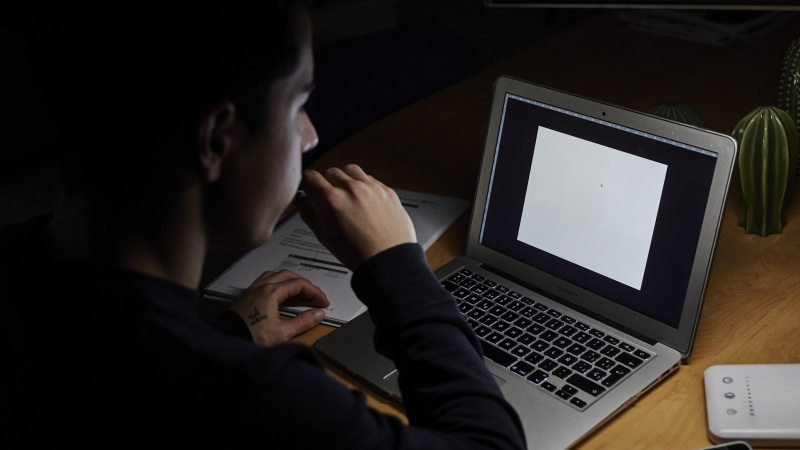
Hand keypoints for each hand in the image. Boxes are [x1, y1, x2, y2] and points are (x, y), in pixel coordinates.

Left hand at [229, 270, 329, 345]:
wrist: (227, 342)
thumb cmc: (251, 338)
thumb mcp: (282, 333)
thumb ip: (303, 322)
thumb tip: (319, 313)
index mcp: (271, 292)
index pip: (299, 284)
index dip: (315, 292)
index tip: (324, 303)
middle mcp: (261, 286)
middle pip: (289, 276)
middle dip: (305, 285)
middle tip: (315, 297)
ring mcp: (252, 289)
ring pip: (276, 275)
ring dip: (290, 281)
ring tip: (300, 292)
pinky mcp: (247, 295)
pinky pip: (265, 280)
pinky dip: (278, 283)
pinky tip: (280, 294)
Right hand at [295, 164, 415, 270]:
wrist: (388, 261)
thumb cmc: (357, 254)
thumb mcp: (324, 236)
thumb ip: (308, 213)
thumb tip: (301, 199)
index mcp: (332, 200)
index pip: (311, 176)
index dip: (305, 182)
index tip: (307, 187)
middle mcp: (352, 189)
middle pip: (330, 171)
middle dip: (325, 181)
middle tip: (326, 195)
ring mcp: (371, 188)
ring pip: (350, 170)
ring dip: (344, 178)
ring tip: (345, 194)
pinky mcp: (387, 190)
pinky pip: (370, 178)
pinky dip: (362, 184)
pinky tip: (362, 199)